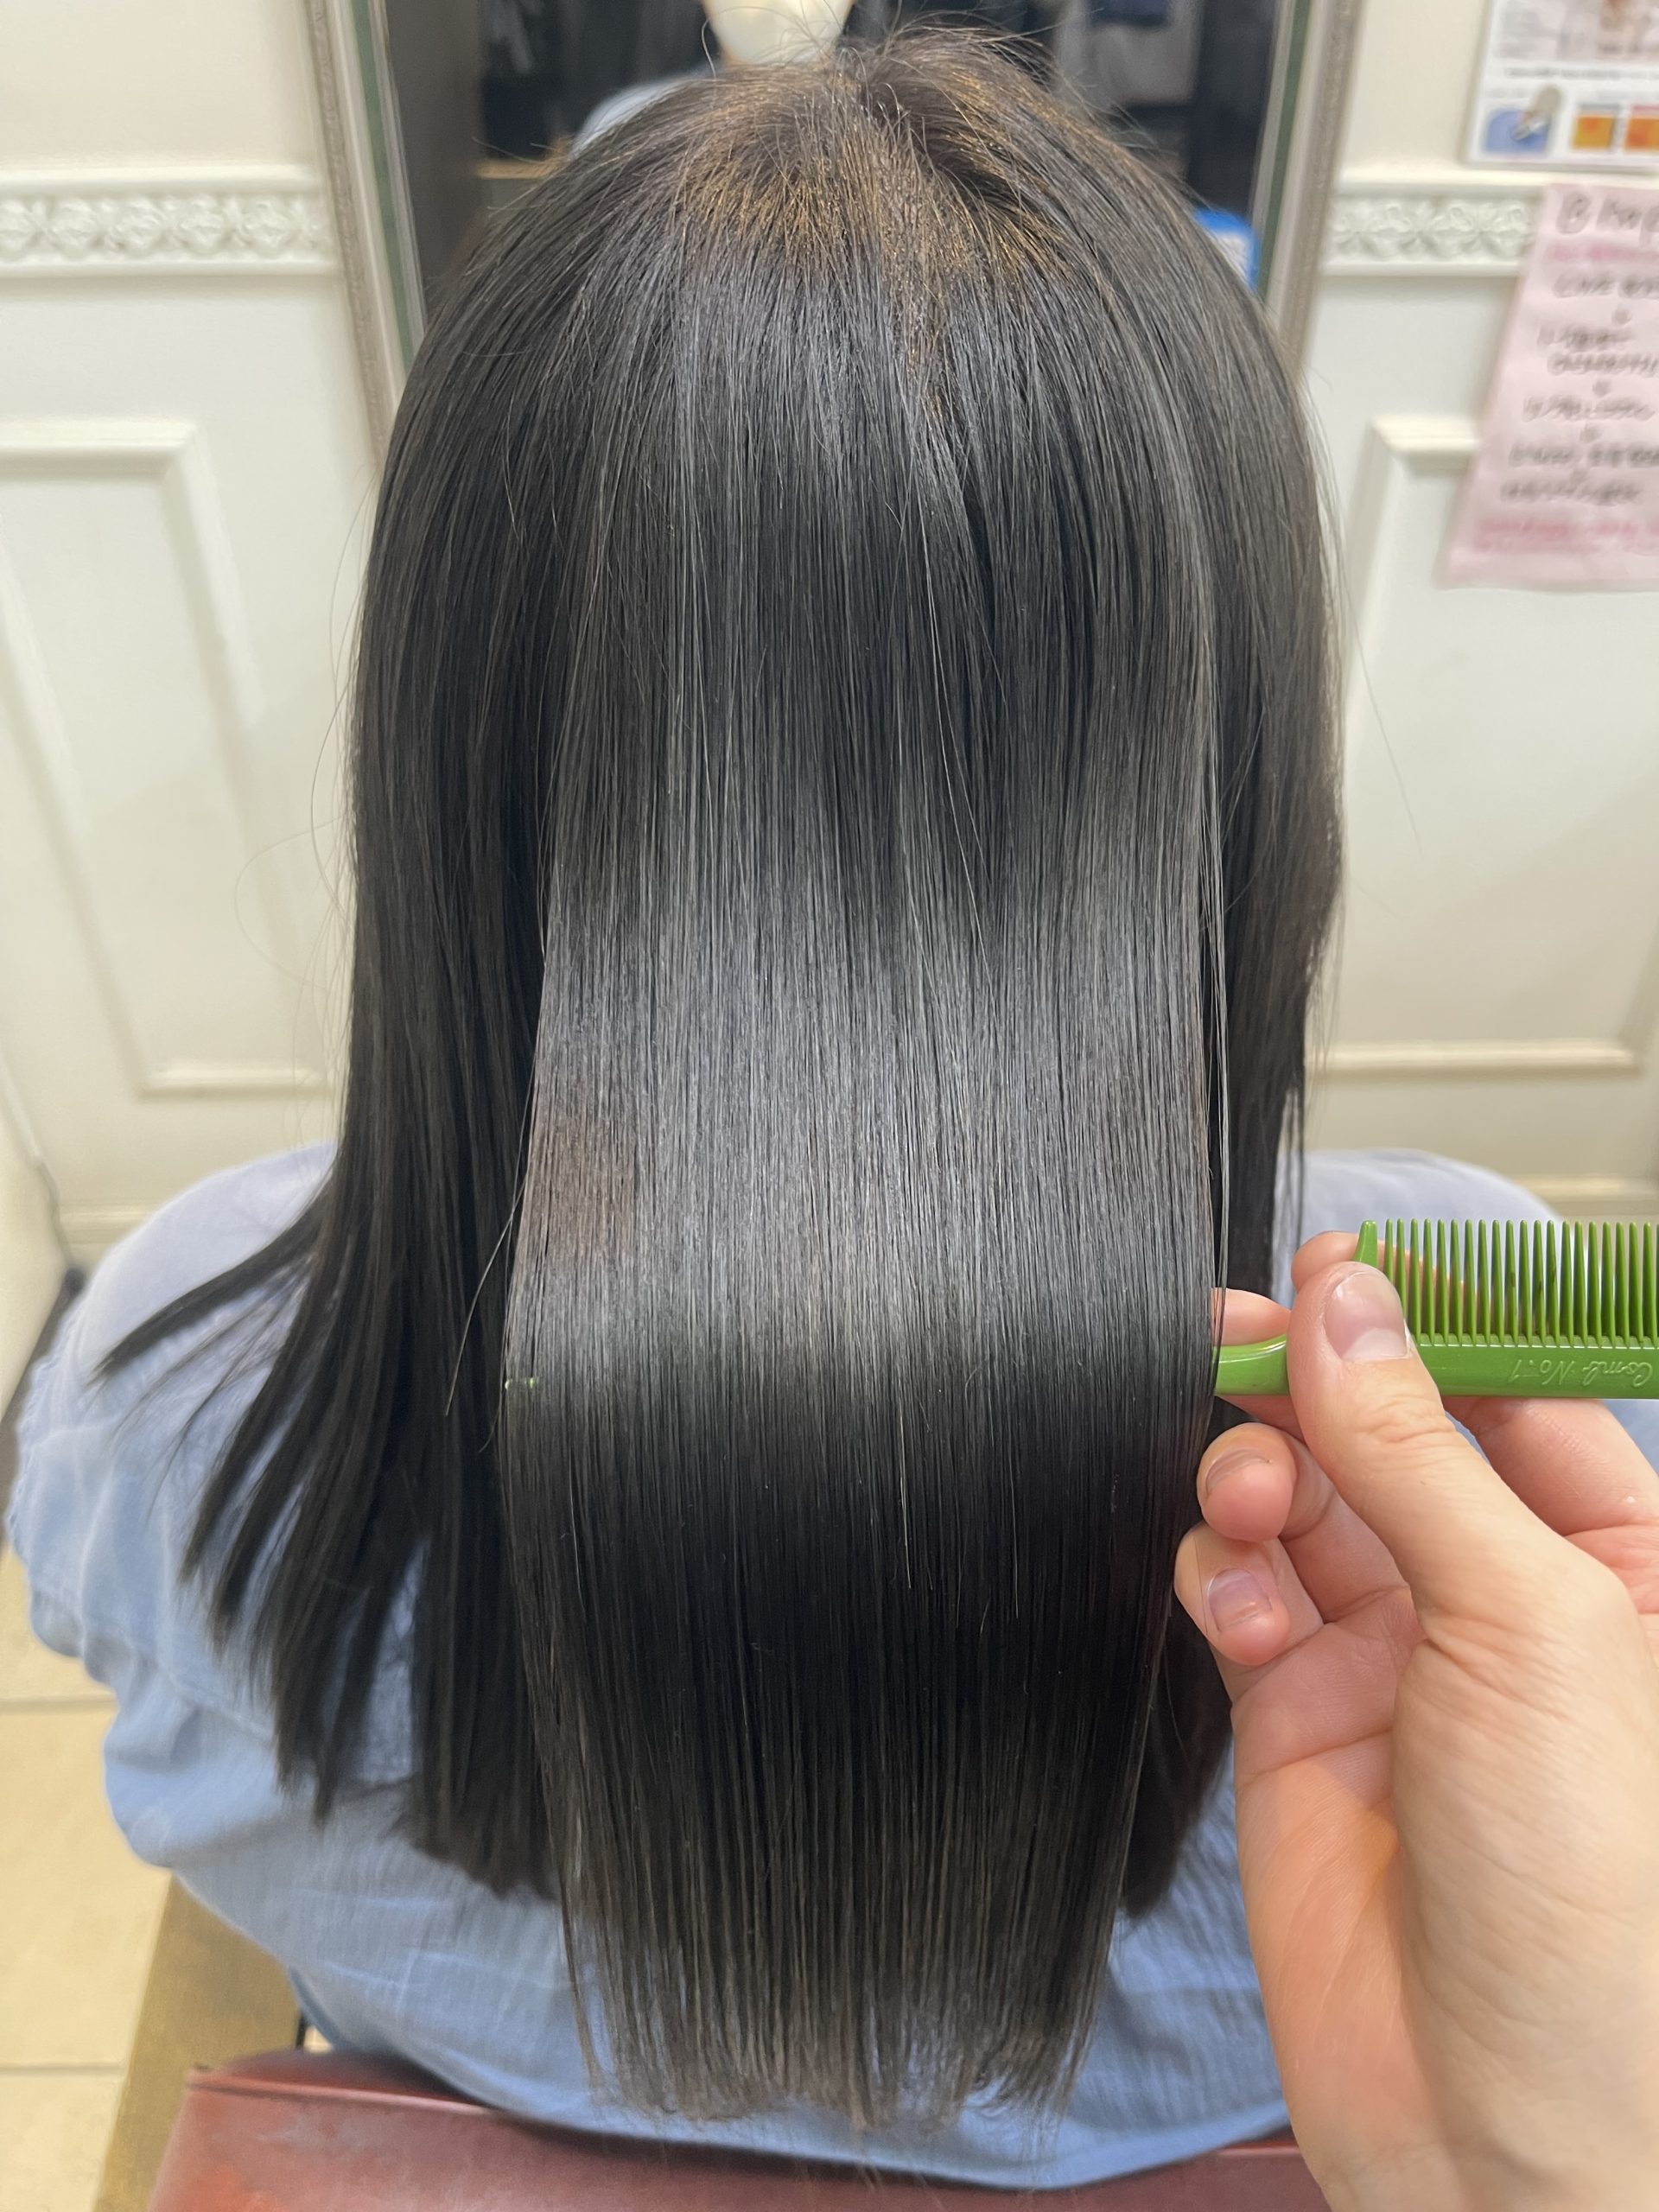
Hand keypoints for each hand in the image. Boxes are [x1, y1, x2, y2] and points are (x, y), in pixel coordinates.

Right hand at [1175, 1243, 1658, 2211]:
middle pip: (1385, 1432)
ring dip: (1258, 1477)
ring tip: (1249, 1497)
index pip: (1510, 1390)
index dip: (1421, 1318)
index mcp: (1615, 1565)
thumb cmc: (1597, 1905)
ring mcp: (1396, 1662)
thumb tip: (1345, 1300)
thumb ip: (1416, 1447)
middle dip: (1312, 1388)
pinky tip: (1240, 1614)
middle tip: (1241, 1349)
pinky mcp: (1299, 1722)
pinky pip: (1242, 1596)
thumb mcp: (1528, 1623)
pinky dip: (1225, 1581)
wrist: (1504, 2132)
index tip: (1338, 1262)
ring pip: (1299, 1502)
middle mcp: (1502, 1603)